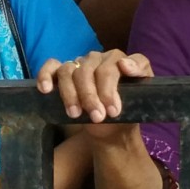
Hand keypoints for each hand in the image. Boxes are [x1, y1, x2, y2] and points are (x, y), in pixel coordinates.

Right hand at [38, 50, 153, 126]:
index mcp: (119, 61)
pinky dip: (46, 75)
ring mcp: (79, 64)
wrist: (112, 130)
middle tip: (98, 118)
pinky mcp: (62, 74)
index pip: (114, 64)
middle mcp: (98, 59)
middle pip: (90, 70)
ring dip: (71, 94)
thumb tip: (125, 64)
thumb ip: (141, 74)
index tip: (113, 110)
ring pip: (70, 71)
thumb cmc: (127, 111)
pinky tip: (46, 89)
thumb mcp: (143, 95)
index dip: (111, 87)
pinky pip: (51, 66)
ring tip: (75, 114)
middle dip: (92, 96)